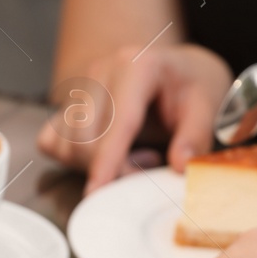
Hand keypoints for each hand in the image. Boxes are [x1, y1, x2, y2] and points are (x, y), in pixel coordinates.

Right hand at [39, 43, 231, 193]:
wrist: (175, 69)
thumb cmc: (189, 86)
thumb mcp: (205, 105)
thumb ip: (195, 136)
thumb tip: (181, 166)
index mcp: (136, 65)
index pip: (116, 122)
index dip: (106, 161)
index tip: (97, 192)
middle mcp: (100, 71)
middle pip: (86, 139)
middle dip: (113, 167)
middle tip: (151, 163)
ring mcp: (79, 86)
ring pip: (67, 144)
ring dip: (95, 164)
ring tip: (135, 152)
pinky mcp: (66, 103)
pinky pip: (51, 142)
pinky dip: (72, 158)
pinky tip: (105, 150)